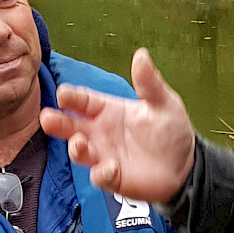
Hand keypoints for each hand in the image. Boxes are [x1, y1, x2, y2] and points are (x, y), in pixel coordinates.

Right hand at [41, 47, 195, 201]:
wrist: (186, 164)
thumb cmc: (170, 130)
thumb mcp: (163, 103)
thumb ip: (149, 83)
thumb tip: (141, 55)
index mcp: (108, 110)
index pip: (83, 101)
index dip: (71, 97)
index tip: (63, 95)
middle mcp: (100, 132)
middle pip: (70, 126)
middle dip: (56, 122)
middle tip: (47, 118)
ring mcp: (104, 155)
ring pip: (79, 152)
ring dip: (75, 148)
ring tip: (80, 142)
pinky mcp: (113, 178)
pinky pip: (100, 176)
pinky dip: (102, 173)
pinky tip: (112, 168)